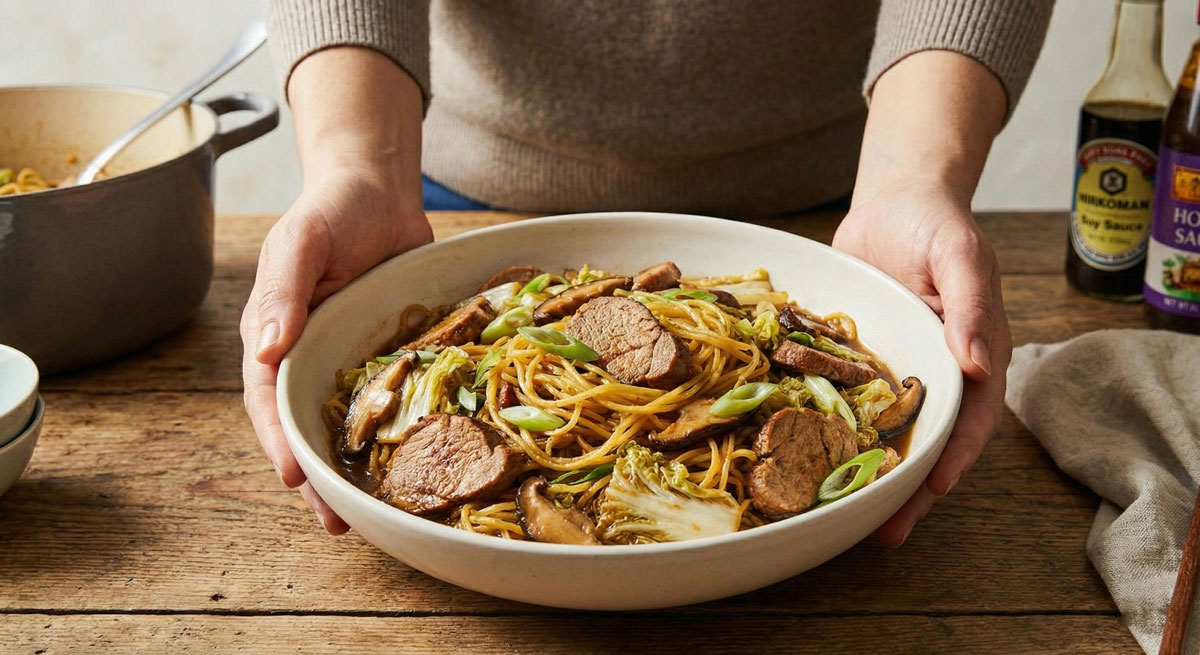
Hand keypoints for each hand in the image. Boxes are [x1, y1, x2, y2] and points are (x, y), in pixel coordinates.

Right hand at [240, 167, 431, 532]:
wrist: (378, 191)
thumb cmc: (330, 210)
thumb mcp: (300, 243)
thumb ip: (284, 292)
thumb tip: (267, 349)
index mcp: (274, 334)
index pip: (269, 397)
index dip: (279, 439)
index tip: (295, 476)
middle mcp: (306, 354)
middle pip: (304, 425)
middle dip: (316, 476)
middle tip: (335, 522)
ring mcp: (344, 359)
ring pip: (344, 423)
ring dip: (352, 467)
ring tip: (366, 515)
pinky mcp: (384, 356)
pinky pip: (387, 401)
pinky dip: (392, 435)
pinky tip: (409, 466)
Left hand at [833, 180, 1011, 546]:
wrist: (894, 200)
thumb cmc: (936, 223)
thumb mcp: (959, 254)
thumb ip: (971, 305)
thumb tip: (978, 363)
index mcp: (974, 354)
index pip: (971, 418)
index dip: (954, 456)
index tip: (931, 488)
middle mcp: (937, 372)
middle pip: (928, 441)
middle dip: (909, 489)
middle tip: (884, 532)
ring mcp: (898, 371)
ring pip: (887, 432)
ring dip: (870, 473)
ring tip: (844, 516)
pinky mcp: (861, 363)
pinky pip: (849, 403)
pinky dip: (835, 433)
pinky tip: (808, 458)